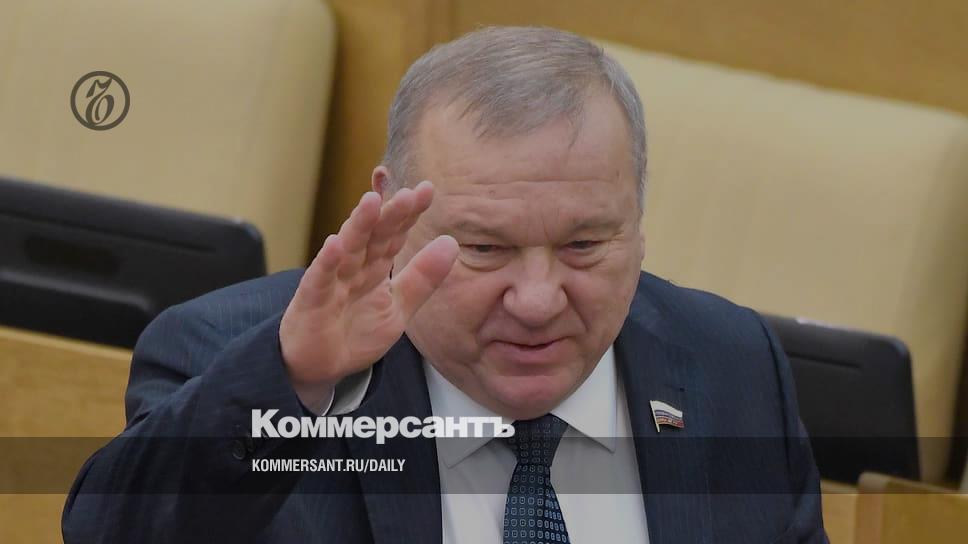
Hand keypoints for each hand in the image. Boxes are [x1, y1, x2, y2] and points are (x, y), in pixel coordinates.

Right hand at [279, 181, 458, 411]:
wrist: (321, 367)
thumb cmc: (355, 333)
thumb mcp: (399, 307)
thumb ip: (423, 278)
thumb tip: (451, 242)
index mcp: (376, 267)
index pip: (395, 234)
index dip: (409, 214)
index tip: (427, 190)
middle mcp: (354, 267)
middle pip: (374, 235)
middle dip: (390, 214)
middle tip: (409, 193)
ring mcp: (333, 280)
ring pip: (347, 249)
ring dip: (358, 225)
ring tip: (372, 201)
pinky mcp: (312, 300)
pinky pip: (321, 279)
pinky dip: (327, 262)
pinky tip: (335, 243)